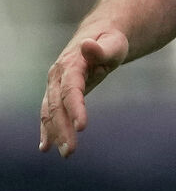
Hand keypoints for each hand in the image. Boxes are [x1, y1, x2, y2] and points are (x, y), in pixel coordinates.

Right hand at [40, 27, 130, 157]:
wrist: (98, 36)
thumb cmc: (111, 41)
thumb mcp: (113, 43)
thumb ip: (101, 49)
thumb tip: (86, 45)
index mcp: (71, 64)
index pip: (71, 90)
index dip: (75, 108)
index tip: (82, 127)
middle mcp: (57, 76)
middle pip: (57, 106)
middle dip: (62, 129)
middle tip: (71, 151)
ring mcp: (54, 84)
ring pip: (50, 112)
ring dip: (55, 134)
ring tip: (65, 153)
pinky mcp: (56, 92)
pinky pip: (48, 113)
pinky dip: (46, 130)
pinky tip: (46, 147)